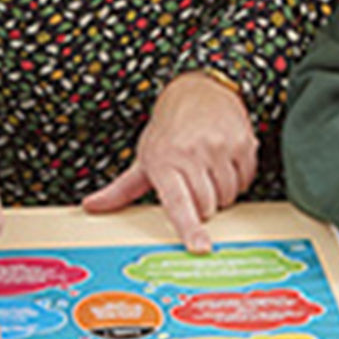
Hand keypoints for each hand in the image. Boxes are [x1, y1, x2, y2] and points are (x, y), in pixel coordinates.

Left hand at [82, 70, 257, 251]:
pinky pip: (247, 181)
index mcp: (163, 161)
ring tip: (208, 170)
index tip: (200, 247)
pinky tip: (225, 162)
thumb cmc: (168, 131)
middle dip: (203, 205)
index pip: (178, 203)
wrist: (197, 92)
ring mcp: (219, 146)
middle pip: (207, 207)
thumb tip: (91, 206)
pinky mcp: (243, 143)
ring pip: (229, 196)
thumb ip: (120, 190)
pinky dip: (238, 179)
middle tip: (193, 183)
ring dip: (221, 193)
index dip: (189, 228)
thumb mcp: (143, 159)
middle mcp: (191, 152)